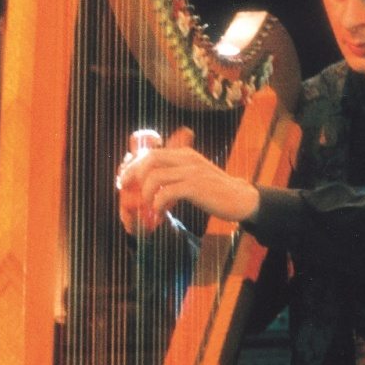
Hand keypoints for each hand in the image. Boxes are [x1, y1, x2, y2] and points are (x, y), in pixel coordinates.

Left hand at [117, 127, 259, 233]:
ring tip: (147, 206)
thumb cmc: (215, 190)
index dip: (133, 165)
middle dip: (132, 175)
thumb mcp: (195, 175)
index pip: (151, 152)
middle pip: (150, 159)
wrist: (240, 198)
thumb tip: (153, 184)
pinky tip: (159, 212)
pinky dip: (157, 204)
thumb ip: (176, 174)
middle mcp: (187, 159)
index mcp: (185, 154)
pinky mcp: (196, 187)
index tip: (124, 180)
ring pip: (155, 176)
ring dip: (145, 194)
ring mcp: (192, 172)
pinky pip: (167, 193)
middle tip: (126, 191)